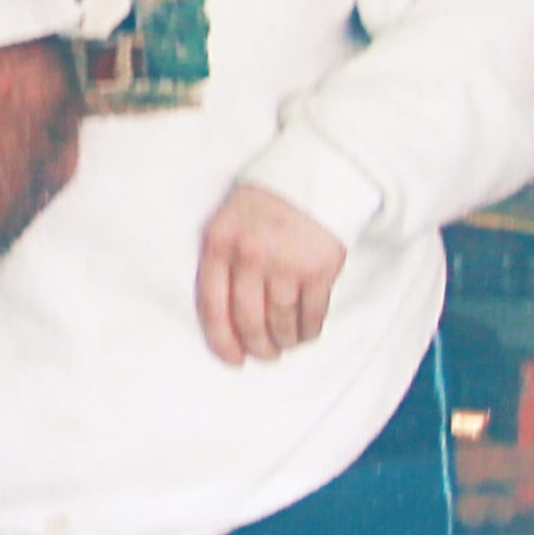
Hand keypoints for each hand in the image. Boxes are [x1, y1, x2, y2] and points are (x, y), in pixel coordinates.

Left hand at [196, 183, 346, 366]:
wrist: (311, 174)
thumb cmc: (263, 205)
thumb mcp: (227, 224)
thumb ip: (220, 264)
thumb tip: (225, 321)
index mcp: (219, 245)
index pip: (213, 307)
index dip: (222, 341)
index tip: (233, 359)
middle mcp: (250, 256)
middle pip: (249, 321)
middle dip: (257, 347)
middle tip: (265, 355)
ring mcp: (287, 263)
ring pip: (281, 322)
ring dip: (284, 341)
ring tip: (285, 344)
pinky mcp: (320, 268)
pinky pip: (313, 314)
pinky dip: (308, 331)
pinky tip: (305, 334)